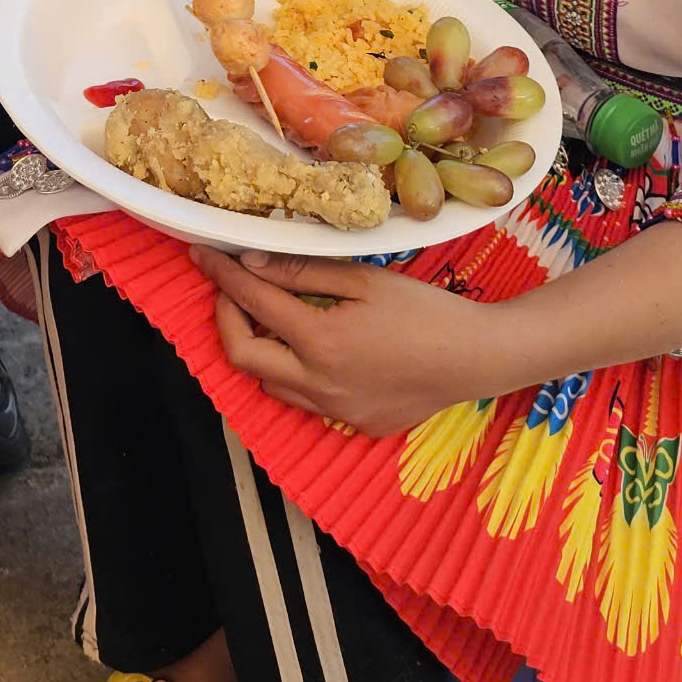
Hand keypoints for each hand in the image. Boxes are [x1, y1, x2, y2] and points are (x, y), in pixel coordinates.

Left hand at [197, 247, 501, 435]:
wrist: (478, 358)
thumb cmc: (426, 311)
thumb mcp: (364, 279)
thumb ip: (303, 272)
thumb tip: (251, 263)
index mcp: (320, 342)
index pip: (253, 302)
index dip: (223, 276)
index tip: (203, 256)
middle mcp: (319, 385)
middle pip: (243, 355)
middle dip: (226, 318)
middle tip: (230, 291)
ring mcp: (336, 412)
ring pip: (271, 384)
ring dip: (260, 349)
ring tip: (272, 317)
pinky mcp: (356, 425)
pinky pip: (307, 401)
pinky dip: (297, 374)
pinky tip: (316, 349)